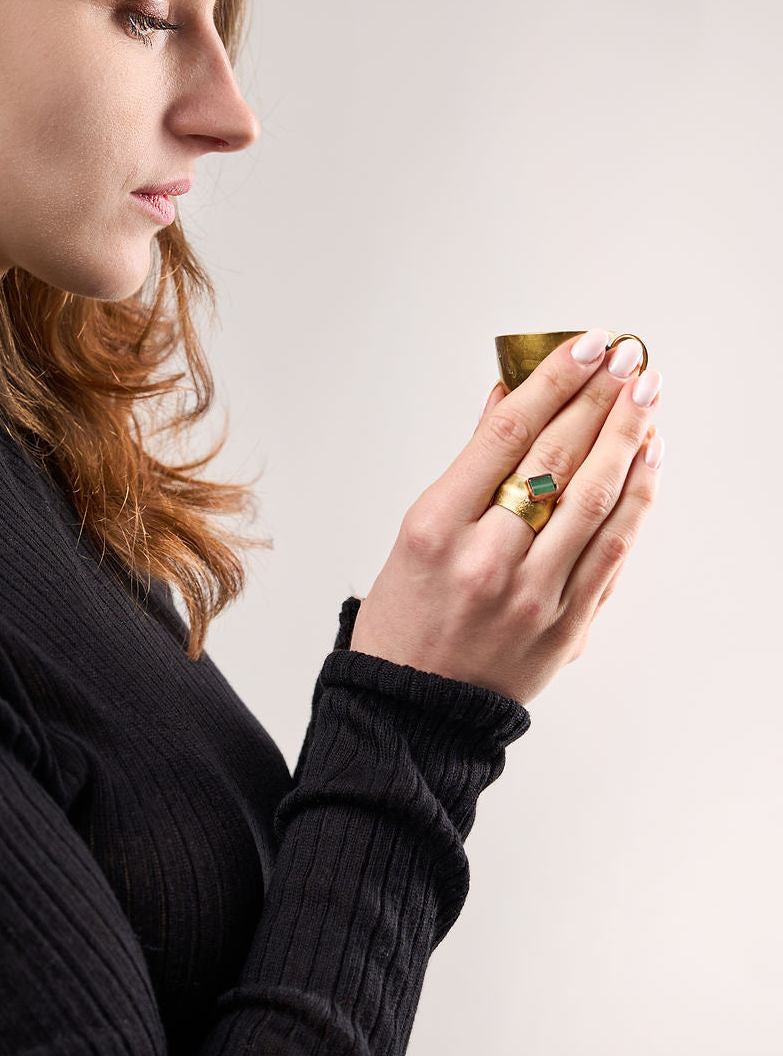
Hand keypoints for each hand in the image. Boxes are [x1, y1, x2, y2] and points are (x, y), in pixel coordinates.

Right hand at [348, 332, 662, 705]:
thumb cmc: (406, 618)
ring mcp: (529, 596)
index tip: (584, 346)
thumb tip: (507, 397)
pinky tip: (648, 461)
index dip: (553, 382)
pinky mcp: (564, 627)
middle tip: (627, 358)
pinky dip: (635, 501)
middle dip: (598, 399)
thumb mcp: (416, 533)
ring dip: (626, 440)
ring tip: (645, 396)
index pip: (507, 435)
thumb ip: (468, 465)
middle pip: (555, 459)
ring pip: (592, 501)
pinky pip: (611, 552)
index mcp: (435, 528)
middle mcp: (484, 559)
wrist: (412, 710)